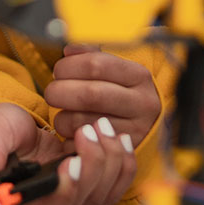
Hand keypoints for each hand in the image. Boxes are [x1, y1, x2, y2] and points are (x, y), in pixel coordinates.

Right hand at [0, 102, 136, 204]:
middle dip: (93, 162)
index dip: (65, 190)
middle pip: (83, 198)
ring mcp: (72, 200)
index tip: (70, 162)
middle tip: (86, 129)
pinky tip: (119, 138)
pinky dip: (124, 161)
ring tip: (101, 126)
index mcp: (19, 204)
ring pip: (104, 191)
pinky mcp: (89, 187)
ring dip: (110, 157)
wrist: (13, 128)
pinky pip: (117, 184)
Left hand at [45, 45, 160, 148]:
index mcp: (139, 76)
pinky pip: (81, 145)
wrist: (151, 124)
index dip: (68, 66)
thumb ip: (92, 55)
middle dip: (59, 92)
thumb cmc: (125, 92)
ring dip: (60, 118)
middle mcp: (141, 103)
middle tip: (52, 92)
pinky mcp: (119, 154)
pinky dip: (67, 138)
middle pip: (88, 95)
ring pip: (81, 122)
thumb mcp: (118, 70)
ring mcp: (133, 130)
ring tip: (62, 112)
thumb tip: (69, 50)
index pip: (95, 65)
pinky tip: (72, 131)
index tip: (59, 71)